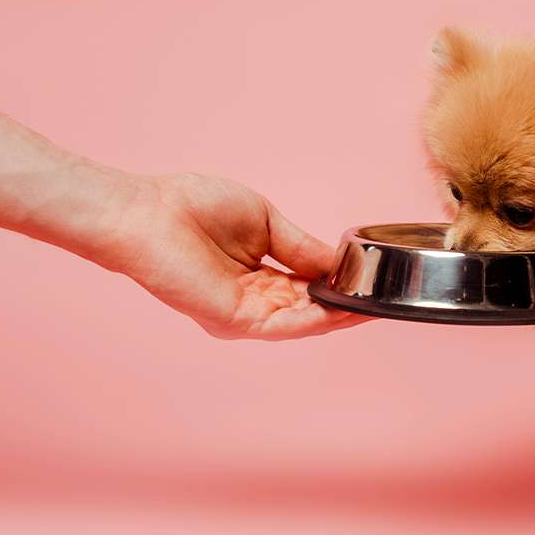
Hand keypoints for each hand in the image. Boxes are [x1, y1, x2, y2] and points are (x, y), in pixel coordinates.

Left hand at [97, 171, 362, 339]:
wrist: (150, 214)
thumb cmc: (194, 208)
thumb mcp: (267, 222)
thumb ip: (302, 247)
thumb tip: (338, 262)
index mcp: (259, 278)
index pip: (309, 290)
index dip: (340, 287)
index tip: (372, 281)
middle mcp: (255, 302)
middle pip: (312, 312)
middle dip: (348, 306)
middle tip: (385, 298)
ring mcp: (246, 315)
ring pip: (304, 322)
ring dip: (341, 316)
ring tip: (375, 305)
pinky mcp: (236, 320)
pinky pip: (287, 325)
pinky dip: (318, 319)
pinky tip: (345, 309)